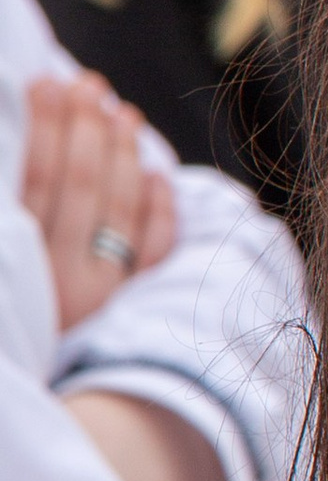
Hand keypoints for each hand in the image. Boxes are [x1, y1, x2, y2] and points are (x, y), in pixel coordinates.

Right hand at [20, 71, 175, 328]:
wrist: (13, 398)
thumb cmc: (4, 313)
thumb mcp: (2, 256)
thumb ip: (13, 211)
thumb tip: (24, 161)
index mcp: (19, 263)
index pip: (36, 179)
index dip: (44, 126)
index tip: (47, 82)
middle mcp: (62, 280)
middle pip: (83, 186)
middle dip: (87, 127)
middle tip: (89, 85)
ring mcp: (100, 295)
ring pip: (121, 209)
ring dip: (124, 154)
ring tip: (121, 112)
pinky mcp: (123, 308)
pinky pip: (151, 251)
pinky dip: (158, 209)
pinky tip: (156, 174)